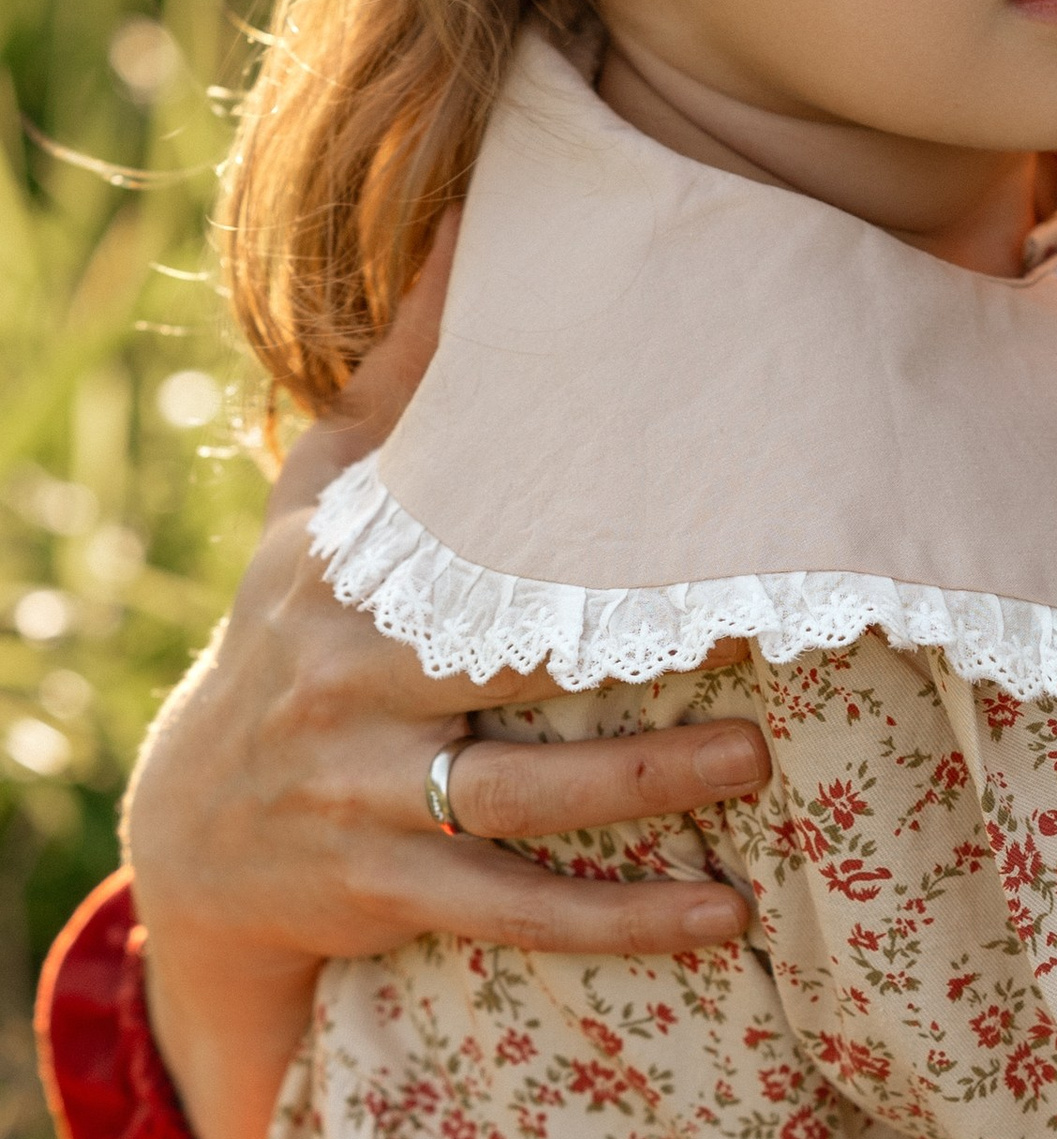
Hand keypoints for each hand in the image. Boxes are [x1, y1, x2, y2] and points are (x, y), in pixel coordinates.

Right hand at [126, 219, 764, 1138]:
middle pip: (521, 664)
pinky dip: (626, 920)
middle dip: (646, 652)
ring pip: (531, 795)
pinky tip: (726, 914)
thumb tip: (475, 218)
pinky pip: (521, 910)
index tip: (716, 507)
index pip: (494, 542)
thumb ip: (408, 376)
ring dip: (653, 788)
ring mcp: (368, 793)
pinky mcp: (389, 890)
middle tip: (776, 627)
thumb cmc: (297, 626)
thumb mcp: (323, 497)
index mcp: (356, 575)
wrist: (199, 824)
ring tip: (762, 761)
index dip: (602, 534)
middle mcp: (355, 681)